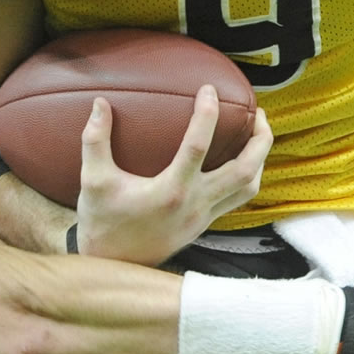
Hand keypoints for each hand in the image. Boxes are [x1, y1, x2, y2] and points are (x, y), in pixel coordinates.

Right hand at [73, 85, 272, 265]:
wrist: (113, 264)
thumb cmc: (102, 221)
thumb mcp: (93, 180)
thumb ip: (95, 140)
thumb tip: (99, 104)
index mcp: (170, 191)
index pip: (198, 146)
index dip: (207, 114)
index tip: (208, 90)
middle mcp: (194, 204)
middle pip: (244, 170)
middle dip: (260, 140)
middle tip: (259, 113)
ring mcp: (203, 216)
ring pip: (249, 188)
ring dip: (260, 159)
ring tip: (258, 134)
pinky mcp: (204, 224)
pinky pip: (237, 199)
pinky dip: (247, 177)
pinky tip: (240, 160)